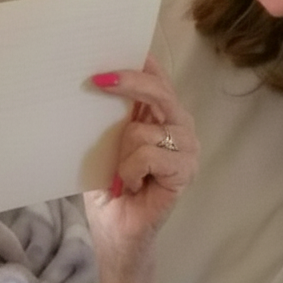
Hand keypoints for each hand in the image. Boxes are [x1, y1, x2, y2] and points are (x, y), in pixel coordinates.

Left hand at [84, 54, 197, 252]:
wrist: (115, 230)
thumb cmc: (108, 186)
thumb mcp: (103, 143)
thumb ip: (110, 115)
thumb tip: (94, 79)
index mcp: (161, 116)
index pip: (159, 77)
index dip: (140, 62)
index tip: (115, 52)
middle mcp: (179, 127)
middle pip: (160, 91)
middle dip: (129, 83)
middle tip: (97, 81)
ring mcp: (187, 149)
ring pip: (144, 130)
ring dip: (122, 153)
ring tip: (121, 174)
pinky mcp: (185, 172)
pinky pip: (148, 155)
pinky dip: (129, 171)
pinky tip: (131, 186)